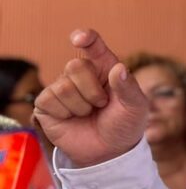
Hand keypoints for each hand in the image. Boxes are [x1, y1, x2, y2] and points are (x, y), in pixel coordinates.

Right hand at [34, 29, 147, 166]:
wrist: (110, 151)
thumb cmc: (125, 124)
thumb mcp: (136, 106)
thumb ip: (128, 87)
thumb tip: (118, 68)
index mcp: (105, 67)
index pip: (94, 46)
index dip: (86, 38)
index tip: (80, 38)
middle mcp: (81, 74)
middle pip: (75, 66)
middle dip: (92, 90)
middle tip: (102, 104)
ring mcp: (62, 88)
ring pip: (63, 85)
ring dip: (81, 105)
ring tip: (89, 113)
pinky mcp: (47, 104)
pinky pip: (49, 99)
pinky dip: (65, 113)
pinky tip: (73, 118)